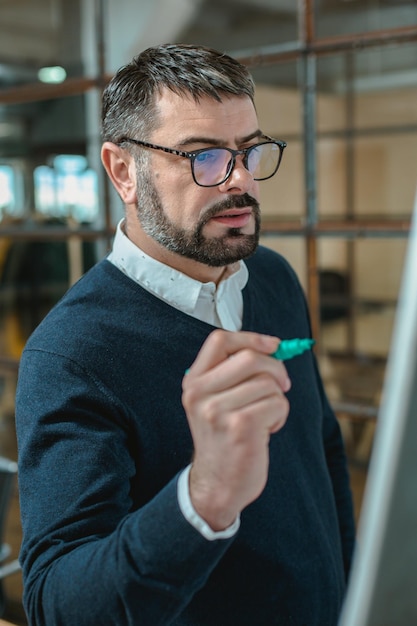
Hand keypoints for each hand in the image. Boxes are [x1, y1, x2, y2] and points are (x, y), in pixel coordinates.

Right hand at [182, 329, 290, 530]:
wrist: (218, 484)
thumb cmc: (224, 439)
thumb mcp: (215, 402)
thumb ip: (234, 374)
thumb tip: (272, 347)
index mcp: (194, 382)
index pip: (220, 341)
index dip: (251, 338)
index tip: (272, 345)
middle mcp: (200, 394)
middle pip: (250, 357)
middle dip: (276, 368)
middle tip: (282, 385)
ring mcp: (217, 410)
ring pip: (268, 383)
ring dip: (277, 400)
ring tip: (265, 418)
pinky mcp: (240, 426)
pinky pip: (277, 403)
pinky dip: (280, 415)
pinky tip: (267, 431)